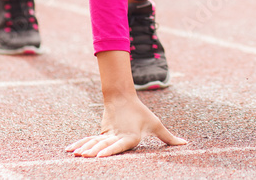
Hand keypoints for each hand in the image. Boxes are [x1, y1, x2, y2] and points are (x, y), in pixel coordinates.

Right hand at [67, 95, 186, 156]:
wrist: (122, 97)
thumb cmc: (141, 114)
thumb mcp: (156, 124)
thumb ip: (168, 137)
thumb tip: (185, 144)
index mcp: (130, 137)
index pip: (119, 145)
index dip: (109, 151)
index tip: (99, 156)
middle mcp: (117, 136)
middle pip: (104, 145)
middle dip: (93, 152)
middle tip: (83, 157)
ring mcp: (107, 134)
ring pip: (94, 142)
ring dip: (84, 148)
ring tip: (74, 154)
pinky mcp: (101, 133)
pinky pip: (88, 140)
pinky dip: (79, 144)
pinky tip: (70, 150)